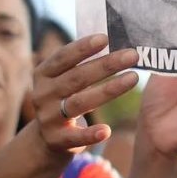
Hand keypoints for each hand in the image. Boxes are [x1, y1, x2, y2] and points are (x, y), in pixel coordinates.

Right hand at [31, 34, 139, 155]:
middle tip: (132, 55)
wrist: (48, 137)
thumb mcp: (66, 78)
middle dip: (106, 65)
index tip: (106, 37)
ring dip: (108, 90)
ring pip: (79, 103)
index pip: (63, 57)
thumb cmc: (66, 97)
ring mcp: (48, 117)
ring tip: (133, 78)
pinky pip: (76, 137)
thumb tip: (116, 37)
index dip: (83, 47)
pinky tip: (107, 130)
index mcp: (43, 74)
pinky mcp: (56, 140)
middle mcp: (42, 94)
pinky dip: (91, 134)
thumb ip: (83, 62)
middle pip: (76, 78)